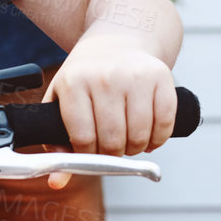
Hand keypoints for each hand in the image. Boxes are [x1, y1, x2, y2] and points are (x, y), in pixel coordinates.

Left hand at [42, 39, 177, 187]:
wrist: (118, 38)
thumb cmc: (86, 78)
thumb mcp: (62, 100)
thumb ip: (55, 142)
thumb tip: (57, 182)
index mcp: (74, 82)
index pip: (82, 138)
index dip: (87, 154)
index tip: (90, 151)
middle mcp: (104, 77)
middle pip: (112, 140)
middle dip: (112, 154)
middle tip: (111, 149)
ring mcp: (135, 76)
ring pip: (139, 136)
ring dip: (135, 149)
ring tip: (128, 142)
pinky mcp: (161, 77)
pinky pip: (164, 123)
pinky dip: (158, 139)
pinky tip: (149, 136)